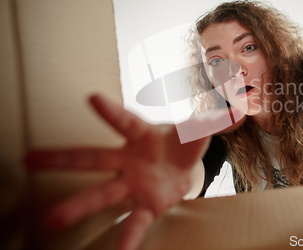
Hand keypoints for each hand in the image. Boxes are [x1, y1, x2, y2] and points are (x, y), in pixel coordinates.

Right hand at [25, 94, 243, 249]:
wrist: (185, 165)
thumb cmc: (186, 141)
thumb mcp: (202, 129)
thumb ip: (218, 119)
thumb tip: (240, 107)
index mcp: (143, 134)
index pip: (124, 121)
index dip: (110, 111)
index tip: (90, 98)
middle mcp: (129, 159)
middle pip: (93, 157)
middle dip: (63, 158)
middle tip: (29, 159)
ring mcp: (133, 184)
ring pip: (102, 194)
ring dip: (78, 205)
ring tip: (52, 221)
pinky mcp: (144, 205)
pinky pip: (132, 222)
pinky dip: (126, 238)